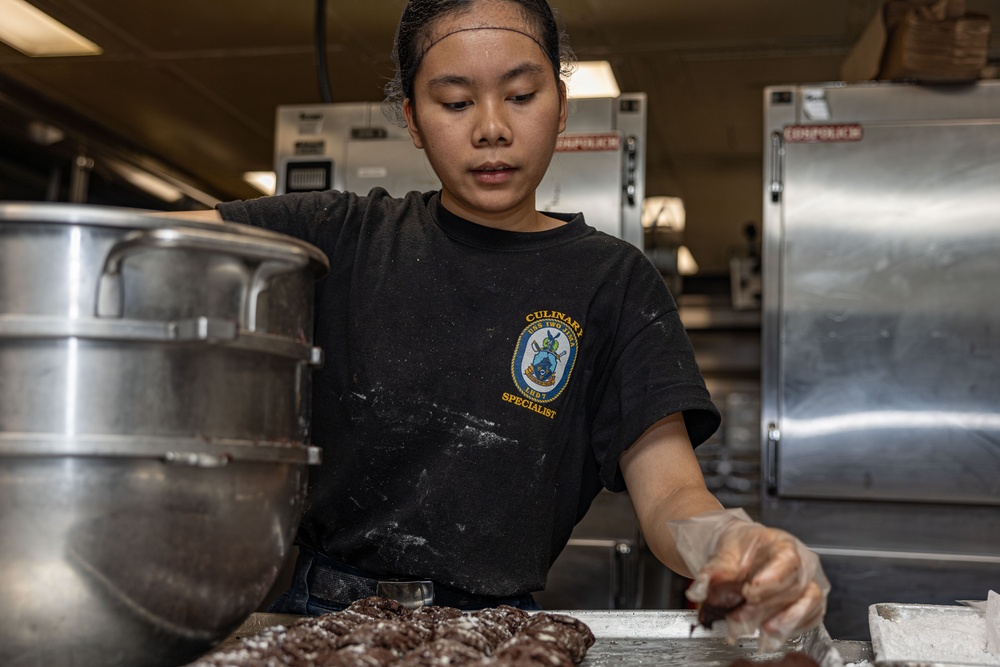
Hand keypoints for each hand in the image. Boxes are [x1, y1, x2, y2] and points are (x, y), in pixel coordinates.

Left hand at [669, 509, 829, 651]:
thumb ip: (712, 571)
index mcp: (780, 543)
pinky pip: (809, 617)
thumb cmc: (737, 550)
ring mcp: (807, 583)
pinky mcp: (808, 604)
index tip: (749, 592)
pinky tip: (770, 638)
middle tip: (737, 619)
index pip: (786, 560)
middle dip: (764, 608)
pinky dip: (791, 629)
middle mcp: (801, 563)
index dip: (771, 579)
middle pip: (792, 586)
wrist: (741, 555)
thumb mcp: (720, 553)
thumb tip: (698, 591)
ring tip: (760, 637)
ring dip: (783, 623)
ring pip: (807, 604)